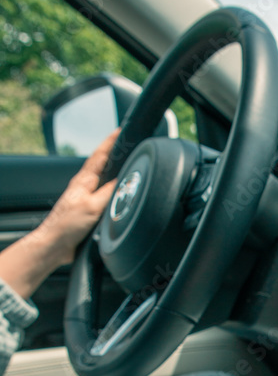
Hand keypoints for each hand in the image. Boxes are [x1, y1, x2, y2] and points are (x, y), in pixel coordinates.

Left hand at [0, 129, 119, 298]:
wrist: (55, 244)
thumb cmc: (67, 225)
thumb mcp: (93, 206)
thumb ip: (109, 192)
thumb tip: (123, 180)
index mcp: (84, 180)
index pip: (100, 155)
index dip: (110, 142)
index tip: (119, 131)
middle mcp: (84, 186)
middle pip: (101, 164)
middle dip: (112, 152)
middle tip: (124, 143)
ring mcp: (85, 197)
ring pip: (101, 179)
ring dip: (111, 170)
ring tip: (122, 162)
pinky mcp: (86, 210)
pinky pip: (102, 194)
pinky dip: (110, 188)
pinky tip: (114, 193)